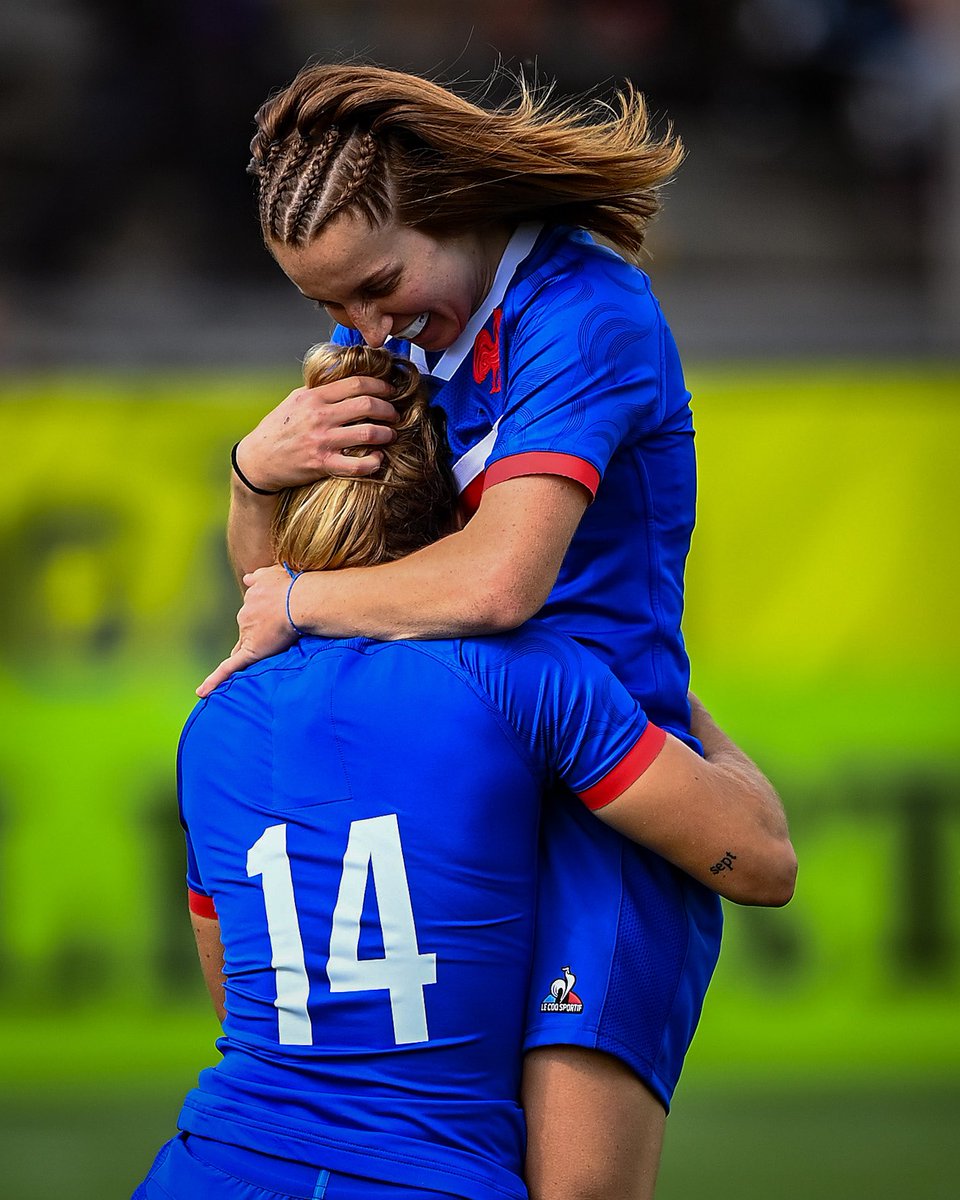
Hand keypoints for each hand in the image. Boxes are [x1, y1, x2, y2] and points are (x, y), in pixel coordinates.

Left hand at [197, 564, 296, 696]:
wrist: (299, 600)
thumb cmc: (292, 586)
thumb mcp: (273, 574)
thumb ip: (258, 577)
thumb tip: (246, 579)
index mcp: (252, 599)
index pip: (251, 614)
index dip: (258, 620)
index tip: (264, 623)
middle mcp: (246, 615)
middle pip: (247, 630)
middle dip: (258, 634)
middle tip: (279, 635)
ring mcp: (246, 633)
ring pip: (243, 648)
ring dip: (254, 651)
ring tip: (275, 651)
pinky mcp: (250, 651)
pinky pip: (229, 667)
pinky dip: (214, 680)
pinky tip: (202, 692)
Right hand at [234, 375, 397, 491]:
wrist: (258, 459)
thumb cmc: (278, 428)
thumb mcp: (295, 400)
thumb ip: (320, 390)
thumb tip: (346, 379)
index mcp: (314, 397)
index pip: (356, 384)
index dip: (380, 386)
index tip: (390, 391)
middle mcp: (319, 416)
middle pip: (367, 405)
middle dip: (388, 409)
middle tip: (394, 414)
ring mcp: (322, 441)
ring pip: (368, 433)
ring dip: (387, 433)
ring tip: (391, 435)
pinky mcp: (323, 464)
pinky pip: (357, 465)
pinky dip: (374, 462)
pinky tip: (378, 459)